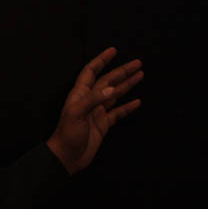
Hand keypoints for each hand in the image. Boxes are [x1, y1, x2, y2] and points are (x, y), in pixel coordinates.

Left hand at [46, 47, 142, 174]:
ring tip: (140, 75)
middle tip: (137, 63)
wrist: (66, 157)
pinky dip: (127, 107)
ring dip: (127, 85)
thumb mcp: (76, 114)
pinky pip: (118, 113)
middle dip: (122, 71)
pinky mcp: (103, 125)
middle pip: (108, 81)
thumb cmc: (67, 135)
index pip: (91, 72)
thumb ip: (93, 100)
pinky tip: (137, 101)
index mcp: (80, 95)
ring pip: (115, 95)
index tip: (113, 50)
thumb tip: (111, 89)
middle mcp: (89, 101)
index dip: (101, 60)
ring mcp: (97, 112)